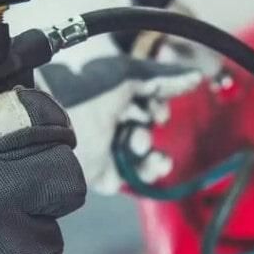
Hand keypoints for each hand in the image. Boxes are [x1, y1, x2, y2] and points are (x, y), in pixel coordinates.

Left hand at [37, 55, 202, 194]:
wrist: (57, 118)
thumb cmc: (88, 91)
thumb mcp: (129, 76)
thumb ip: (164, 79)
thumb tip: (196, 77)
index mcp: (110, 96)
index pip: (145, 103)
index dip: (158, 105)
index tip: (157, 107)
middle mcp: (107, 122)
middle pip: (145, 129)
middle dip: (151, 127)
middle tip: (144, 124)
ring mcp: (103, 148)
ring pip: (141, 156)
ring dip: (153, 152)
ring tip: (142, 147)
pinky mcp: (99, 172)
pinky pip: (130, 177)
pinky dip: (146, 172)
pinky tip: (154, 165)